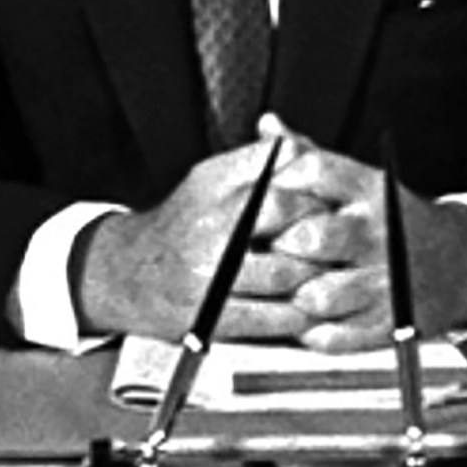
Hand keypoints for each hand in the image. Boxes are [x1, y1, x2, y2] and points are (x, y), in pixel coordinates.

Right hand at [72, 123, 333, 341]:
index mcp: (212, 189)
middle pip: (288, 228)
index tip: (328, 207)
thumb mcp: (211, 178)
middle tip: (340, 244)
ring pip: (286, 276)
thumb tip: (304, 148)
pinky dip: (299, 314)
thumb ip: (259, 161)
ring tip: (331, 275)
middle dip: (321, 237)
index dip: (314, 197)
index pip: (280, 184)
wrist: (126, 273)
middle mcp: (209, 230)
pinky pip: (271, 318)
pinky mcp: (211, 318)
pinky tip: (308, 307)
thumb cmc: (181, 223)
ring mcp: (209, 277)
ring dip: (317, 278)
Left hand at [265, 125, 466, 352]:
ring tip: (285, 288)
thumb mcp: (358, 181)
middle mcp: (378, 232)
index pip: (314, 173)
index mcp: (369, 189)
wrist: (456, 263)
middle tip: (266, 250)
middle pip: (313, 237)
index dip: (277, 184)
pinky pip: (334, 336)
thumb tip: (266, 124)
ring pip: (320, 294)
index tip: (259, 198)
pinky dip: (310, 330)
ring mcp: (384, 281)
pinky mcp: (386, 324)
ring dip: (292, 294)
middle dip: (280, 245)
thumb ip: (309, 155)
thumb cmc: (387, 218)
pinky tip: (303, 317)